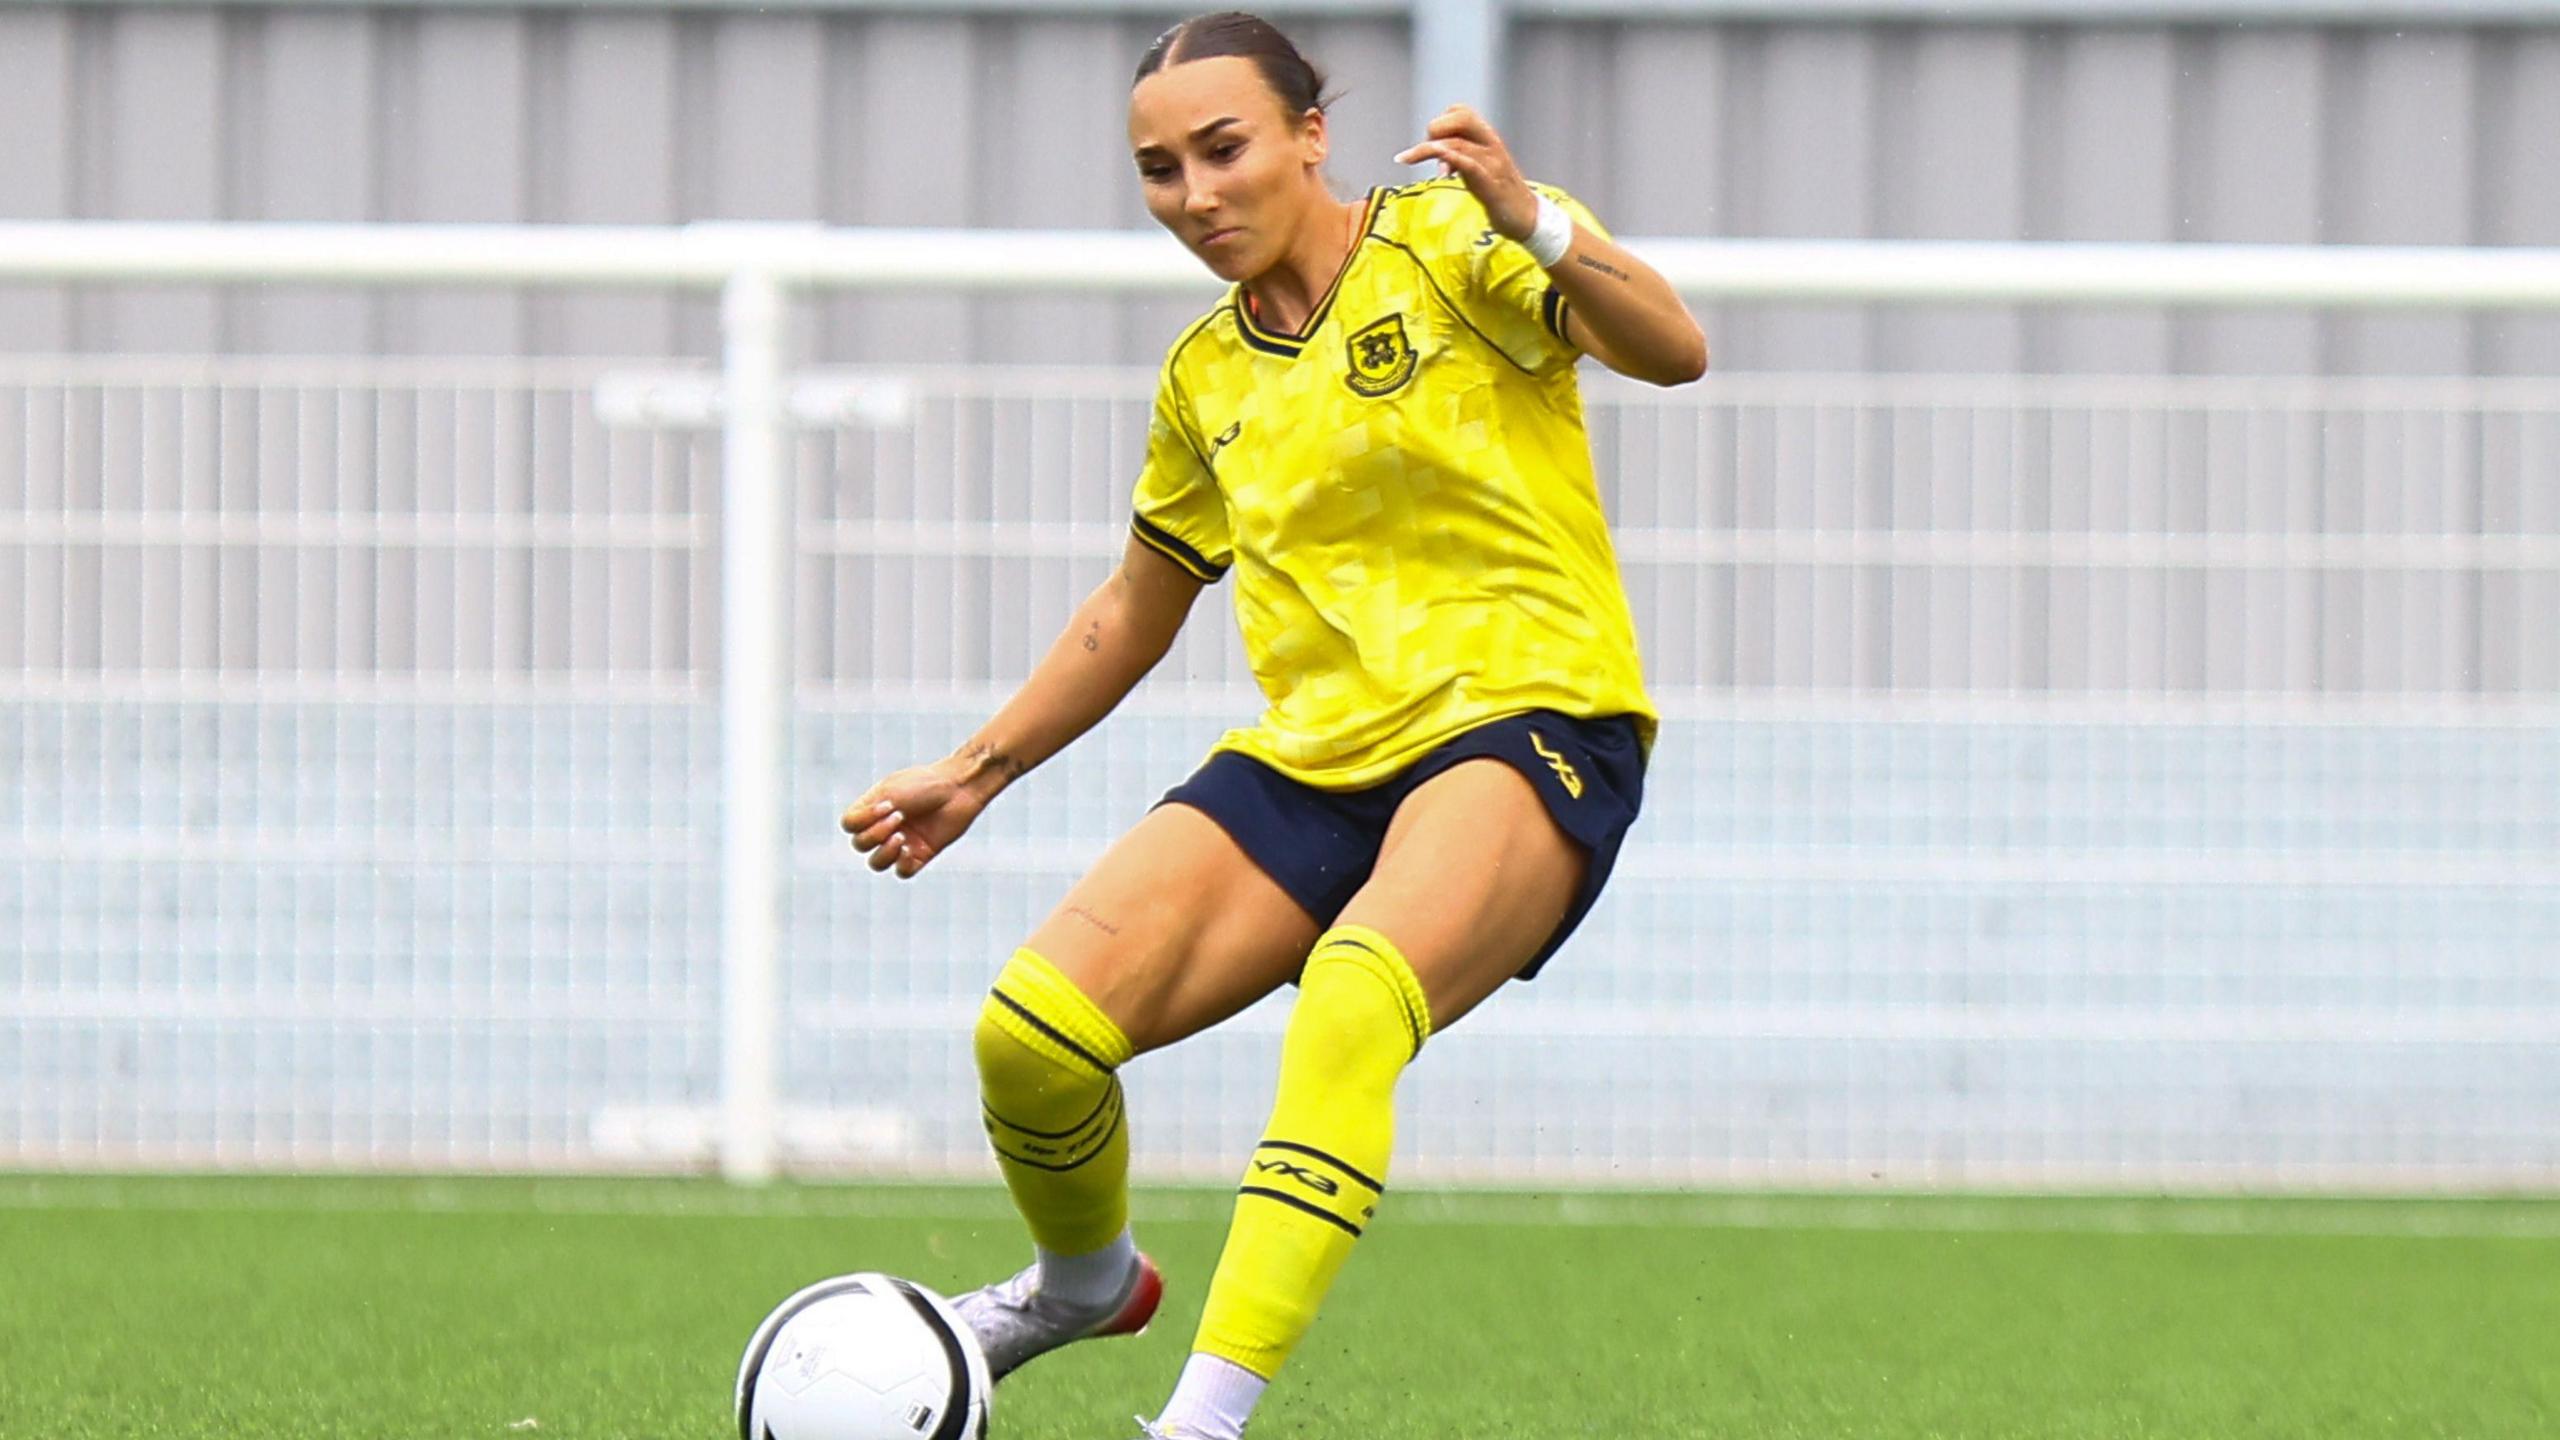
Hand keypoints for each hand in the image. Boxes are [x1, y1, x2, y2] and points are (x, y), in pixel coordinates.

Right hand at [840, 759, 987, 879]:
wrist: (958, 788)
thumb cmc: (925, 784)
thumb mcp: (890, 792)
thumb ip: (868, 813)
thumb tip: (859, 835)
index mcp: (873, 808)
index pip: (850, 825)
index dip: (861, 821)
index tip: (887, 805)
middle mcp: (885, 827)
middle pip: (860, 844)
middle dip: (875, 833)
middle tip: (900, 816)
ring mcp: (902, 842)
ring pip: (877, 863)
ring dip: (885, 853)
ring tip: (902, 838)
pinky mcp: (921, 854)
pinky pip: (902, 872)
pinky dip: (901, 864)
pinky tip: (909, 850)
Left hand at [1395, 105, 1538, 240]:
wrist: (1526, 218)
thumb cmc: (1498, 194)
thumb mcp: (1476, 167)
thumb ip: (1459, 155)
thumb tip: (1435, 151)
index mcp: (1487, 138)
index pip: (1461, 111)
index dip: (1441, 121)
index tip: (1430, 143)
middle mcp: (1491, 144)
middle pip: (1461, 118)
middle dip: (1435, 129)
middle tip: (1422, 151)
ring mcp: (1493, 163)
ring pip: (1458, 143)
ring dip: (1428, 150)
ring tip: (1407, 159)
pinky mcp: (1492, 184)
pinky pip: (1470, 164)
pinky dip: (1450, 160)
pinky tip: (1437, 168)